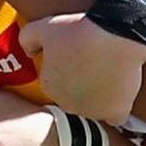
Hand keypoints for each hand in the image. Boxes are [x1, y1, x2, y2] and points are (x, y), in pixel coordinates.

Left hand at [21, 13, 145, 122]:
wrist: (114, 36)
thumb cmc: (78, 31)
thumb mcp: (41, 28)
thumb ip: (27, 39)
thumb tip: (29, 51)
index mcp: (49, 86)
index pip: (53, 81)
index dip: (62, 67)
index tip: (73, 55)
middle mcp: (68, 104)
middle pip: (72, 97)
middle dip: (78, 84)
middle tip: (91, 63)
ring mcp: (92, 111)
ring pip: (92, 107)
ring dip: (97, 96)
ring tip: (106, 73)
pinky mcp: (116, 111)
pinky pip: (114, 118)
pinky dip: (115, 109)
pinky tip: (118, 95)